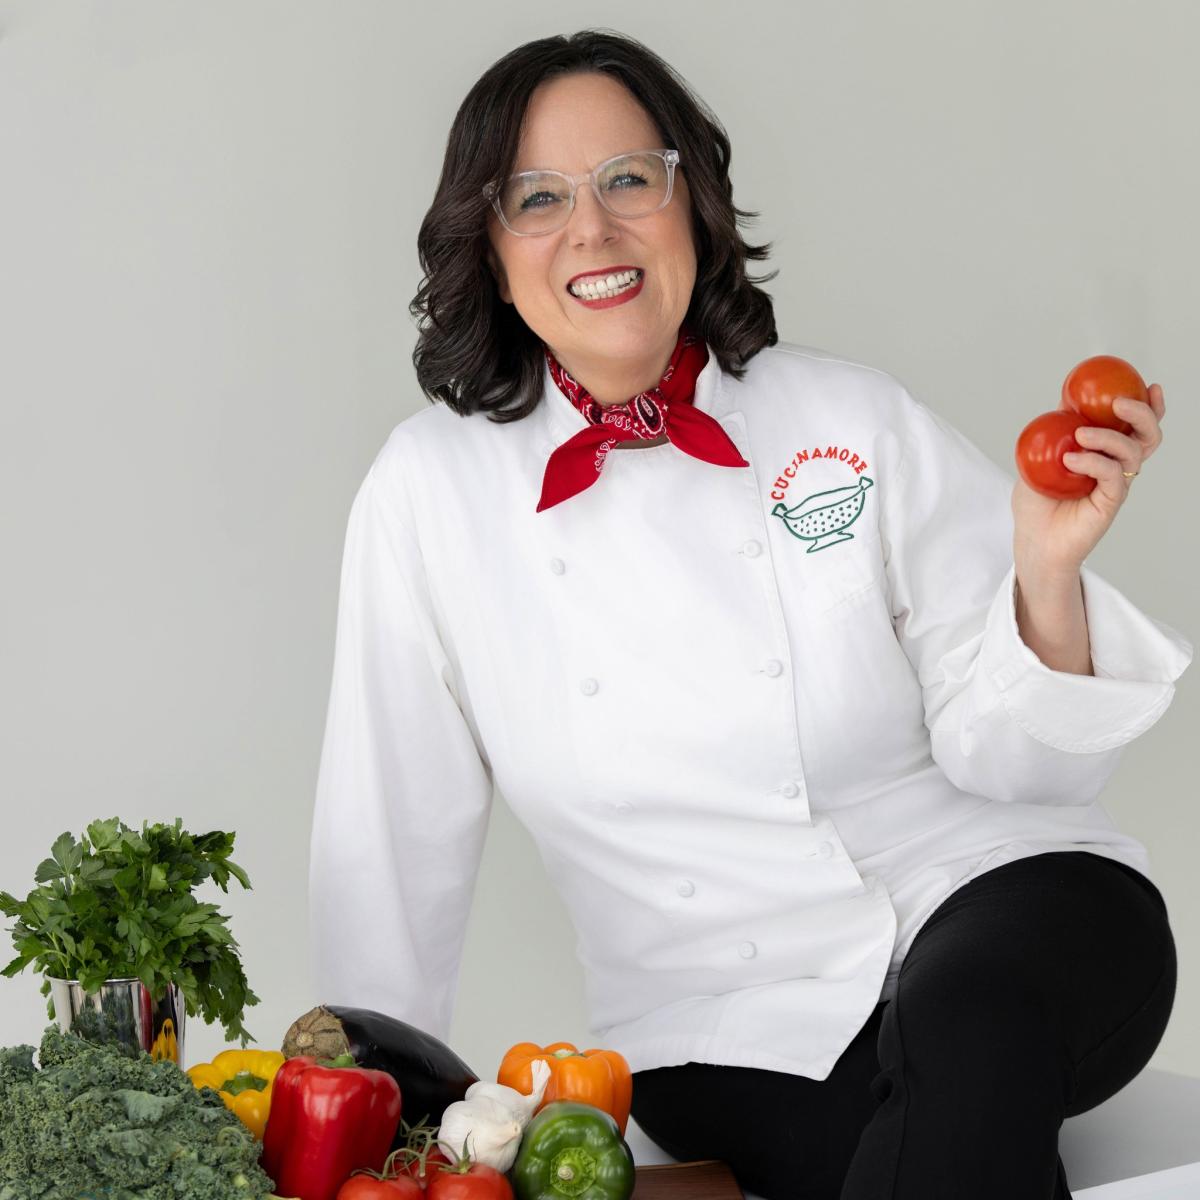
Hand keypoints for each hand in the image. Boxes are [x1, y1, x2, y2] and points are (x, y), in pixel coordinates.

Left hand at [1012, 384, 1164, 573]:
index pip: (1135, 427)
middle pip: (1147, 435)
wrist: (1033, 539)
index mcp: (1105, 453)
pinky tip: (1071, 460)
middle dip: (1142, 413)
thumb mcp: (1037, 459)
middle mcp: (1116, 467)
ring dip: (1108, 436)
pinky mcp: (1110, 501)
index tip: (1148, 385)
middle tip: (1119, 403)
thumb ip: (1052, 431)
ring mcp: (1115, 484)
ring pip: (1132, 451)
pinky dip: (1094, 461)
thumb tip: (1063, 399)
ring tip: (1080, 434)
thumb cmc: (1035, 502)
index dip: (1149, 406)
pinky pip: (1112, 474)